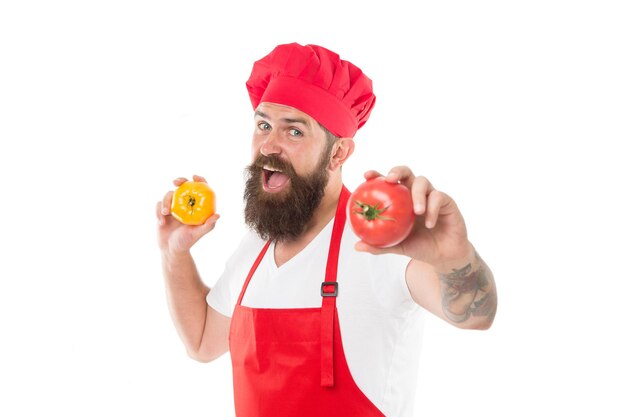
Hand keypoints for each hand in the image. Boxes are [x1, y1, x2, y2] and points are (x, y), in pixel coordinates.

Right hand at [156, 175, 219, 254]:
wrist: (171, 249)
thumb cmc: (187, 241)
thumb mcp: (198, 233)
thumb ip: (208, 225)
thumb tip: (217, 214)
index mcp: (196, 207)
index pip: (200, 189)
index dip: (199, 180)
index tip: (195, 177)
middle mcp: (185, 204)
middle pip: (183, 186)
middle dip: (180, 180)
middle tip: (176, 182)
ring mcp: (173, 206)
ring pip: (168, 195)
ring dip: (166, 202)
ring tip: (166, 214)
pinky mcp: (162, 211)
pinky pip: (159, 205)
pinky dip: (159, 212)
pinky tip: (161, 222)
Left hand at [355, 167, 472, 269]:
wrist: (443, 256)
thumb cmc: (419, 246)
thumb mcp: (397, 247)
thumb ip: (379, 245)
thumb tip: (357, 246)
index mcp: (400, 200)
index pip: (387, 183)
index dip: (376, 175)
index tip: (366, 175)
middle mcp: (414, 193)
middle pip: (405, 172)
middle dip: (396, 171)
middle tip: (390, 180)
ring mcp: (430, 195)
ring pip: (422, 181)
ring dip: (417, 194)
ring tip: (416, 212)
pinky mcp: (446, 201)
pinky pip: (438, 197)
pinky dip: (432, 209)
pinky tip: (429, 223)